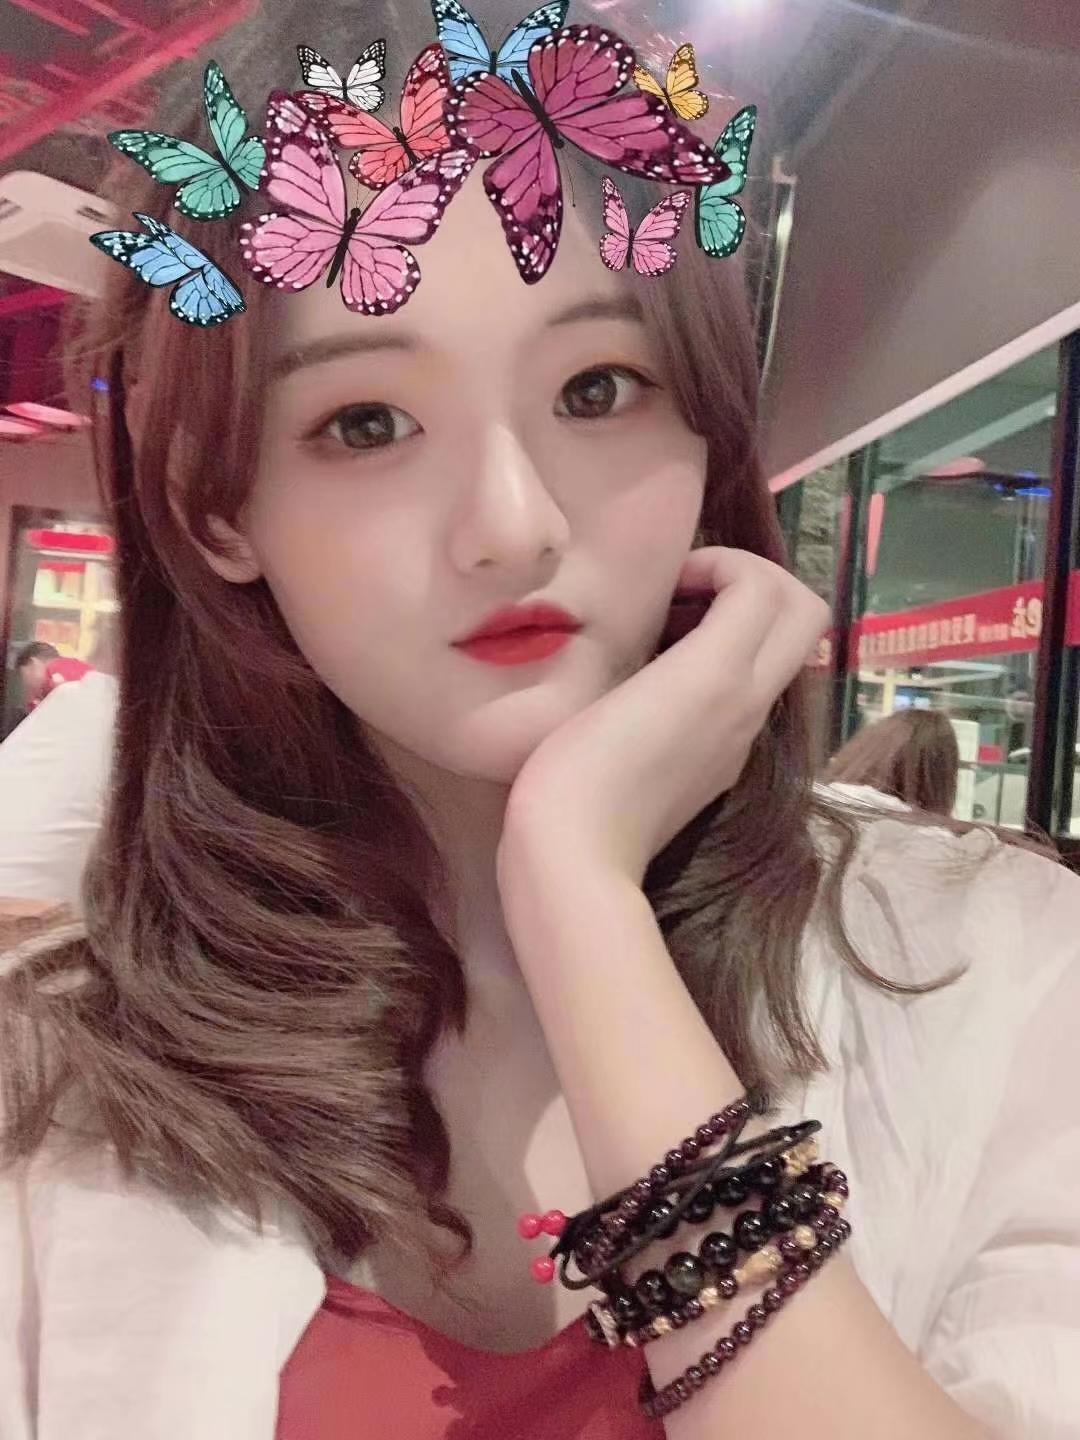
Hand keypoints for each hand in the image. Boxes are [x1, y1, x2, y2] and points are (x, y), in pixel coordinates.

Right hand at [498, 548, 829, 885]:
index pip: (764, 584)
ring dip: (743, 624)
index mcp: (721, 674)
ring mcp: (742, 738)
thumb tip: (672, 611)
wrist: (578, 858)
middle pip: (805, 613)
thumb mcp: (609, 681)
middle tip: (693, 590)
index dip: (721, 560)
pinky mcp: (724, 766)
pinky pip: (752, 692)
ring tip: (673, 629)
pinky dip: (727, 666)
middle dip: (757, 581)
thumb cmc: (576, 765)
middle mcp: (749, 702)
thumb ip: (656, 636)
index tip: (669, 579)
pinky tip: (665, 680)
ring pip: (782, 653)